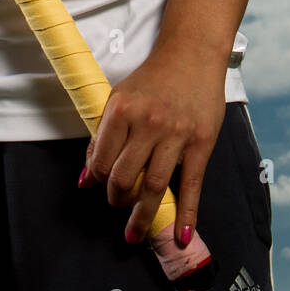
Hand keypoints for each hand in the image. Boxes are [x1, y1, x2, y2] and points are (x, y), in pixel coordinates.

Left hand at [80, 43, 226, 245]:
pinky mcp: (201, 143)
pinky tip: (180, 236)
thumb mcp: (119, 97)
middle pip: (124, 178)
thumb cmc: (152, 78)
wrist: (191, 54)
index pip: (101, 160)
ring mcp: (176, 135)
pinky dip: (185, 215)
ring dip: (142, 216)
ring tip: (135, 231)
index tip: (97, 186)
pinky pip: (191, 186)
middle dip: (117, 199)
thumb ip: (103, 134)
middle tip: (117, 204)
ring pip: (153, 187)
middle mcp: (147, 124)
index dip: (96, 179)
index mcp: (121, 110)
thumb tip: (87, 176)